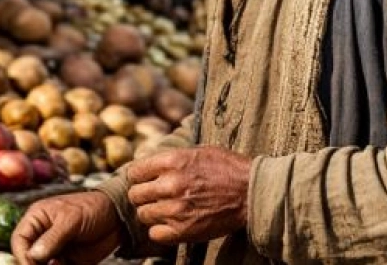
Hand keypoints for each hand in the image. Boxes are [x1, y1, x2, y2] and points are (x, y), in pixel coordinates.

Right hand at [12, 191, 120, 264]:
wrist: (119, 216)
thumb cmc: (94, 207)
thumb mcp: (72, 219)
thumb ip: (52, 238)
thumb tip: (32, 256)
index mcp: (38, 218)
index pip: (20, 240)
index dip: (22, 256)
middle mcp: (43, 235)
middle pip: (28, 257)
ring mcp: (55, 249)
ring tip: (63, 263)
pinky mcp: (68, 261)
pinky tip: (70, 264)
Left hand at [125, 146, 251, 244]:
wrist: (251, 193)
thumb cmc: (228, 169)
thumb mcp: (199, 151)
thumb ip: (172, 158)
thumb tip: (150, 163)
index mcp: (173, 161)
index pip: (134, 171)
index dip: (139, 176)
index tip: (145, 180)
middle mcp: (170, 184)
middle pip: (135, 194)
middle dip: (143, 195)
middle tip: (154, 197)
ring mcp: (176, 209)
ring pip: (143, 215)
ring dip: (151, 213)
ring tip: (165, 210)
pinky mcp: (184, 230)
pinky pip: (155, 234)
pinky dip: (160, 230)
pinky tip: (170, 224)